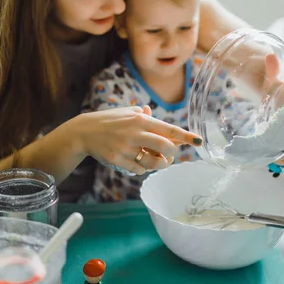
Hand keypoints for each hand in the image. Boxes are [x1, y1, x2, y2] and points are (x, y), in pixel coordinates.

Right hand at [76, 106, 201, 174]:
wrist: (84, 132)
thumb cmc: (110, 121)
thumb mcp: (128, 113)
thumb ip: (145, 116)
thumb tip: (159, 120)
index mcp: (140, 119)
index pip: (169, 129)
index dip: (185, 136)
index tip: (199, 141)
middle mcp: (135, 132)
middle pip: (165, 147)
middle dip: (171, 154)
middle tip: (169, 155)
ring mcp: (126, 147)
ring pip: (154, 162)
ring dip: (159, 164)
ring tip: (157, 161)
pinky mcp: (117, 159)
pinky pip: (139, 169)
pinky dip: (142, 168)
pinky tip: (137, 162)